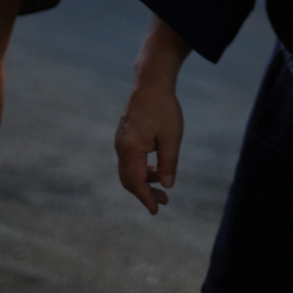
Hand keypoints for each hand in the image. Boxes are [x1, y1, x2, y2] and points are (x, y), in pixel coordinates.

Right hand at [115, 79, 183, 214]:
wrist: (151, 82)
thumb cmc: (164, 108)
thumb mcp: (171, 138)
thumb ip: (168, 163)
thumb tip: (167, 186)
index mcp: (130, 149)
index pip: (136, 182)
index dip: (146, 198)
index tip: (156, 211)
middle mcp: (121, 146)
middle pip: (128, 179)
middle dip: (144, 192)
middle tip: (163, 201)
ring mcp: (121, 140)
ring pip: (128, 169)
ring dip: (144, 180)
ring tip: (162, 183)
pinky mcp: (125, 134)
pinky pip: (129, 158)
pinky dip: (141, 168)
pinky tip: (156, 167)